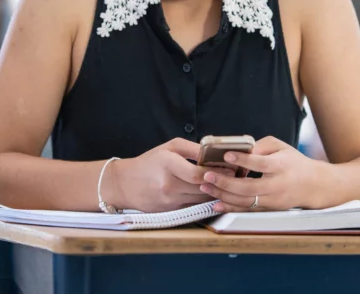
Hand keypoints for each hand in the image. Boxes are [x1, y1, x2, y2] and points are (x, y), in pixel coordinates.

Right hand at [105, 138, 219, 212]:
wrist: (124, 184)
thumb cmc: (148, 162)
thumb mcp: (168, 147)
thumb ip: (192, 149)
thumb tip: (214, 152)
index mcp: (167, 164)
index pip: (197, 173)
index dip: (217, 172)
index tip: (230, 169)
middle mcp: (168, 185)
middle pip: (202, 188)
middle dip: (220, 183)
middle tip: (235, 177)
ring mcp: (169, 201)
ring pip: (201, 199)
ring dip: (215, 192)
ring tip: (226, 184)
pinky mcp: (171, 211)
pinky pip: (194, 206)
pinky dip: (204, 200)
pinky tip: (212, 193)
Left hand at [199, 136, 318, 212]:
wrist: (313, 185)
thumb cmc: (294, 162)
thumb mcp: (281, 146)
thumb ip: (261, 146)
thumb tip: (241, 150)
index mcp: (281, 166)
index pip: (260, 164)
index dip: (243, 160)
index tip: (226, 155)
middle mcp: (276, 185)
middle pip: (248, 187)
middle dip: (225, 182)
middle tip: (208, 176)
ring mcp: (272, 200)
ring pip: (245, 201)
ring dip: (223, 195)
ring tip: (206, 187)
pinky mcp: (268, 209)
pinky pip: (247, 210)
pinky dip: (230, 208)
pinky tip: (216, 204)